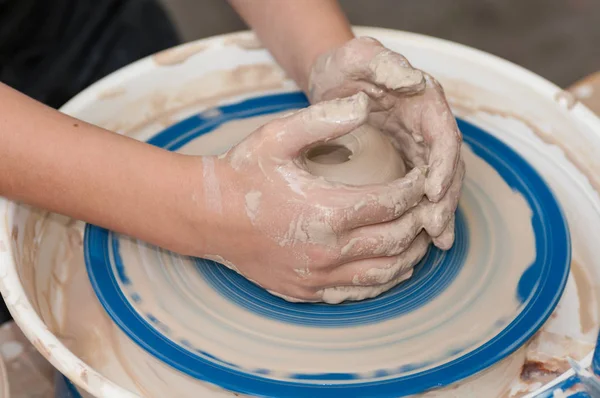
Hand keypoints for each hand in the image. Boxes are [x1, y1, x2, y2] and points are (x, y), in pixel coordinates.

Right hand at [195, 93, 430, 302]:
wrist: (209, 217)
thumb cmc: (243, 174)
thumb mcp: (277, 136)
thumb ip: (322, 119)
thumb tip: (365, 105)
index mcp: (327, 211)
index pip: (391, 203)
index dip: (416, 189)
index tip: (423, 177)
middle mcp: (327, 250)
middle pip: (396, 241)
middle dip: (421, 222)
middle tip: (429, 206)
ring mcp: (317, 276)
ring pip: (383, 273)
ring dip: (410, 254)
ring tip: (420, 236)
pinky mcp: (307, 291)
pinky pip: (357, 293)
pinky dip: (383, 280)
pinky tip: (391, 267)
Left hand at [308, 37, 463, 248]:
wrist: (332, 79)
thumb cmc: (344, 66)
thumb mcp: (359, 57)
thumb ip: (384, 64)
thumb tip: (415, 81)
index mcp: (425, 102)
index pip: (443, 136)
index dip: (443, 165)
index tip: (433, 191)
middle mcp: (428, 125)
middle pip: (448, 166)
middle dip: (445, 199)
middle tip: (436, 229)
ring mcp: (417, 145)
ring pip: (438, 182)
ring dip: (440, 211)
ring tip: (437, 241)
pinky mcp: (404, 160)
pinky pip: (420, 189)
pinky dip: (424, 211)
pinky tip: (423, 236)